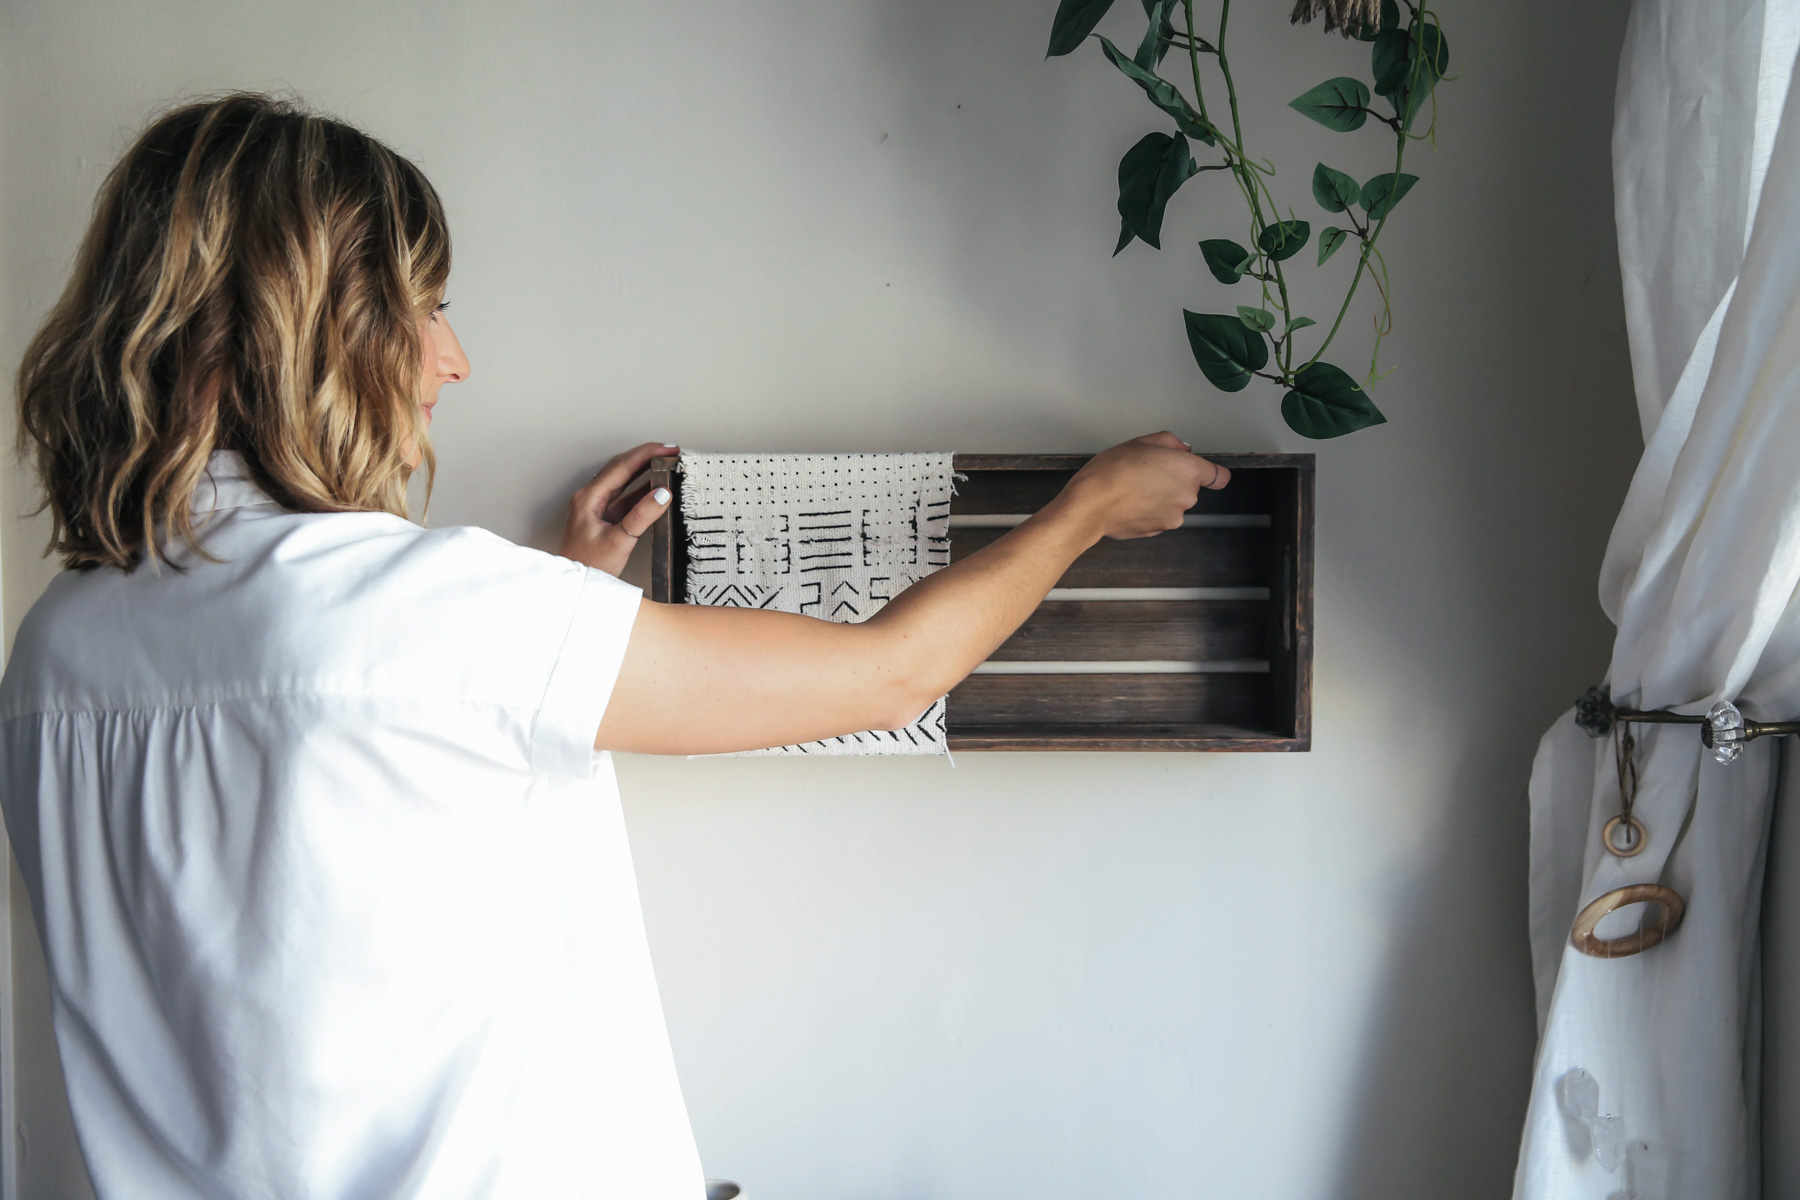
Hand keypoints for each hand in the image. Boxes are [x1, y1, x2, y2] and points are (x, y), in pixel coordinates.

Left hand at [559, 442, 678, 575]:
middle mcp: (590, 497)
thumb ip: (641, 516)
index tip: (667, 449)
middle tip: (670, 451)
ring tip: (667, 464)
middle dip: (646, 456)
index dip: (646, 454)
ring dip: (645, 471)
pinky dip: (641, 489)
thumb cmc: (588, 567)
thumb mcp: (619, 541)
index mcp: (589, 498)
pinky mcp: (603, 517)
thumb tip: (662, 494)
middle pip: (621, 467)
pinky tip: (656, 488)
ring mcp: (596, 507)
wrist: (574, 586)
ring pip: (623, 480)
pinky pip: (624, 496)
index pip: (621, 467)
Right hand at [1053, 432, 1227, 540]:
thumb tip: (1181, 449)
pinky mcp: (1158, 531)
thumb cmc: (1112, 471)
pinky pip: (1159, 516)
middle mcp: (1187, 496)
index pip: (1219, 477)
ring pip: (1173, 503)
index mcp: (1188, 470)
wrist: (1091, 504)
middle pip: (1190, 487)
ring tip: (1134, 488)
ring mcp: (1174, 517)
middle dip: (1174, 480)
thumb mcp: (1142, 441)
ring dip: (1161, 496)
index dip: (1212, 474)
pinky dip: (1149, 510)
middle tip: (1148, 472)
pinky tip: (1130, 502)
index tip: (1204, 473)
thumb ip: (1170, 442)